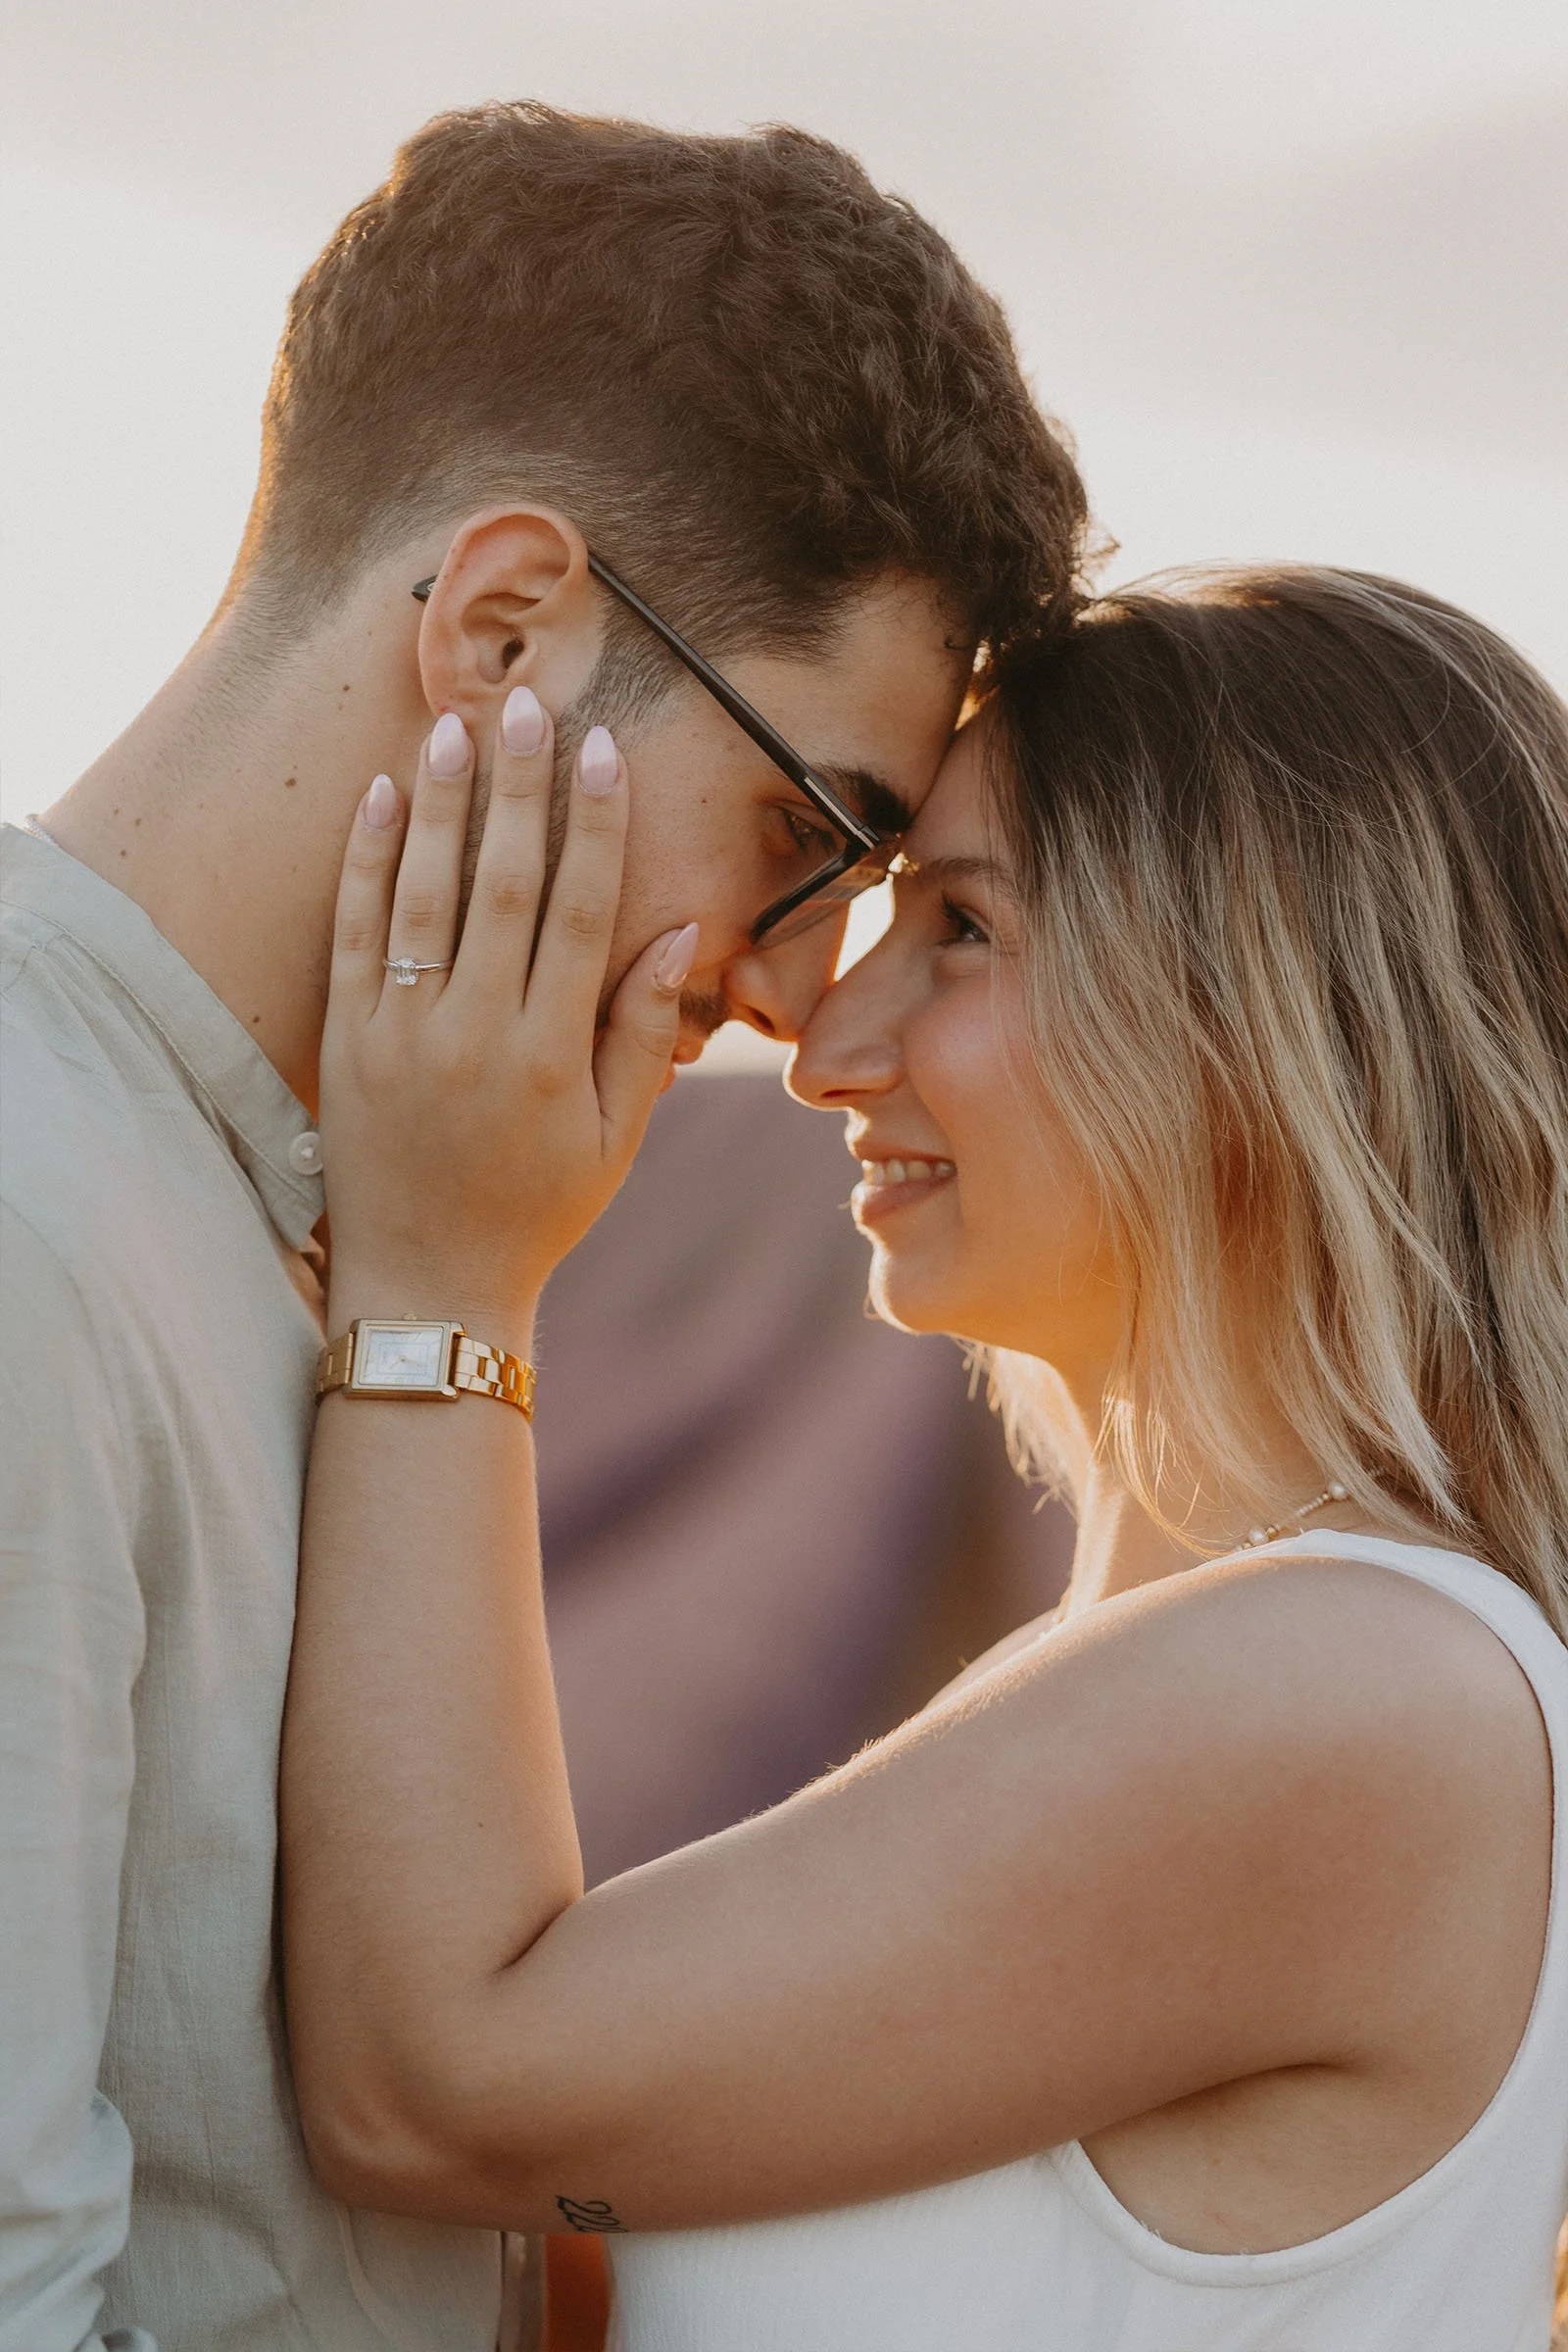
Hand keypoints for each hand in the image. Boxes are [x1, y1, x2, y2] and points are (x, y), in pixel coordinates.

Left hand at [317, 691, 698, 1331]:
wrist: (427, 1288)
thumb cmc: (537, 1213)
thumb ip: (644, 1036)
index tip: (602, 750)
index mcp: (550, 1056)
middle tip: (529, 702)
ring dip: (439, 805)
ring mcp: (401, 1037)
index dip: (595, 825)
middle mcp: (475, 1035)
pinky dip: (364, 864)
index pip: (580, 912)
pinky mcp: (347, 1045)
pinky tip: (379, 797)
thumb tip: (677, 932)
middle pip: (501, 885)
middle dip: (518, 788)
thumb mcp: (616, 1141)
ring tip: (454, 726)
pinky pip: (352, 935)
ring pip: (422, 897)